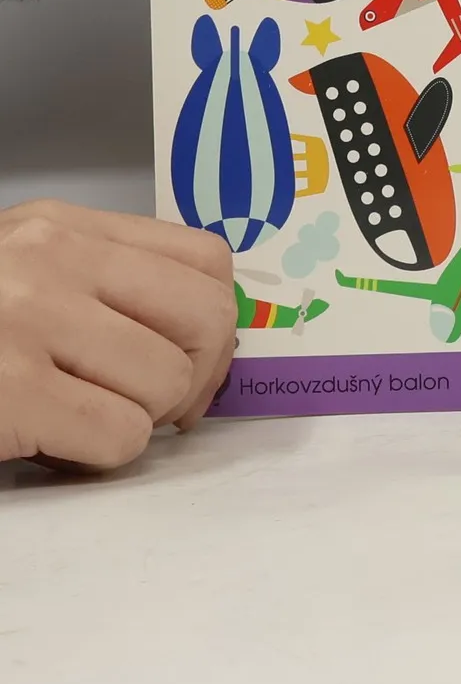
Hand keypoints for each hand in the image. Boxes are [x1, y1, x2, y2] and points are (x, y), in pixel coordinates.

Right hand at [0, 201, 234, 470]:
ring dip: (141, 418)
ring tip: (87, 417)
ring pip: (168, 381)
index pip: (206, 258)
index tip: (193, 355)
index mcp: (61, 228)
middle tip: (157, 402)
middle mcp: (49, 262)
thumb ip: (107, 284)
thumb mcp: (26, 273)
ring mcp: (27, 323)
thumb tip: (209, 335)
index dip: (216, 319)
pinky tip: (57, 442)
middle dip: (197, 372)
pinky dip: (103, 455)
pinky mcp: (10, 392)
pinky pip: (122, 436)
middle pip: (206, 317)